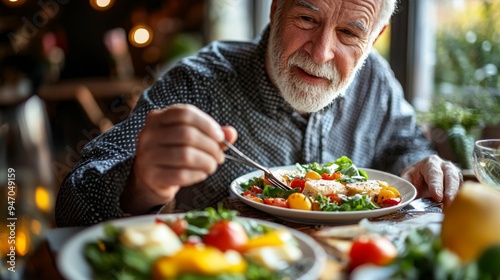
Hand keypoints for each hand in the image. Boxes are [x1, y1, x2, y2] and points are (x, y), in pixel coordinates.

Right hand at [121, 104, 236, 213]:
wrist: (151, 178)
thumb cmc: (174, 152)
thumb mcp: (191, 137)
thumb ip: (212, 133)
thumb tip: (231, 133)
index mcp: (158, 117)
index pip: (185, 113)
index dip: (207, 124)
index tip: (220, 136)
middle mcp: (148, 133)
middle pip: (187, 135)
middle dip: (211, 147)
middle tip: (220, 156)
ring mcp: (147, 154)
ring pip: (185, 155)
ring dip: (207, 162)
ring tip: (212, 165)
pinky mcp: (151, 175)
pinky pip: (181, 175)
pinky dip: (197, 174)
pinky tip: (201, 174)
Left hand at [400, 155, 462, 205]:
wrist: (420, 176)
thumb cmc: (413, 178)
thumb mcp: (406, 179)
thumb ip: (407, 187)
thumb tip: (407, 200)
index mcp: (430, 163)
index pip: (434, 173)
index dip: (436, 185)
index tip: (437, 197)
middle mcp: (445, 166)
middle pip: (451, 176)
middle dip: (450, 190)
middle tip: (448, 202)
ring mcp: (454, 175)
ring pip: (458, 184)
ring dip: (456, 197)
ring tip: (452, 209)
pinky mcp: (458, 185)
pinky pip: (461, 191)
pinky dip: (458, 200)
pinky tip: (455, 209)